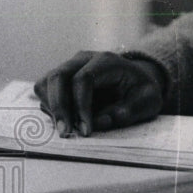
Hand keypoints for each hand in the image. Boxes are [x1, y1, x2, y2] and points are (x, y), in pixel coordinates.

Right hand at [34, 51, 164, 136]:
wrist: (134, 80)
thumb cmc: (141, 91)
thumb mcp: (148, 101)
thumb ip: (130, 111)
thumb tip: (100, 121)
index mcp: (107, 62)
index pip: (84, 78)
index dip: (81, 105)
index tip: (86, 130)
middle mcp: (84, 59)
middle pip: (58, 77)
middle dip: (59, 107)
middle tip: (66, 133)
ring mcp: (69, 66)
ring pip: (45, 83)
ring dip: (52, 108)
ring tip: (68, 129)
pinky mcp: (60, 78)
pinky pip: (44, 91)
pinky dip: (49, 108)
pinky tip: (66, 120)